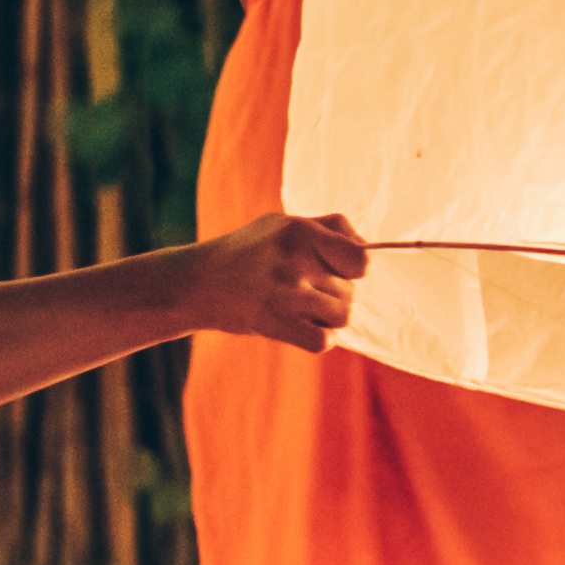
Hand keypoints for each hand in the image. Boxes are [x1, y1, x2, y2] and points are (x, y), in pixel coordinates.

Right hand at [188, 212, 364, 347]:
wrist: (196, 281)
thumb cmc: (247, 251)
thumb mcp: (282, 223)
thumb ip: (328, 228)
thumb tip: (367, 247)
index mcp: (300, 231)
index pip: (361, 260)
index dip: (354, 269)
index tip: (337, 270)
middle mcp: (294, 260)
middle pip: (351, 291)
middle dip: (335, 293)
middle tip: (302, 289)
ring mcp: (283, 294)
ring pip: (342, 315)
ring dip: (327, 317)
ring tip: (301, 307)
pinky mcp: (273, 323)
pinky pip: (323, 341)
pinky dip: (319, 339)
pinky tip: (302, 328)